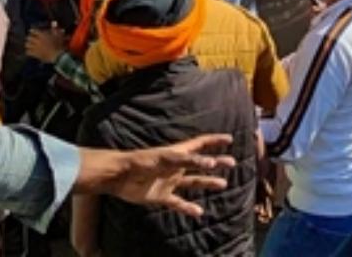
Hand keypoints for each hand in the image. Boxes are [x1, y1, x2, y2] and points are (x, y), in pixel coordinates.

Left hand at [25, 26, 65, 63]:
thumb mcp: (58, 35)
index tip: (30, 31)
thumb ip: (54, 28)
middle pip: (29, 38)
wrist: (57, 55)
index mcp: (42, 35)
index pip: (34, 31)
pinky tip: (29, 52)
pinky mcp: (35, 53)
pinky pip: (28, 52)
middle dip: (29, 38)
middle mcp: (37, 40)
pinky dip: (28, 51)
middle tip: (29, 38)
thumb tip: (54, 22)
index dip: (32, 31)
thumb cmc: (58, 44)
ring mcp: (35, 47)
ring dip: (27, 44)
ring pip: (27, 45)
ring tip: (28, 45)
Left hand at [76, 134, 236, 217]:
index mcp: (178, 153)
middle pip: (200, 164)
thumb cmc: (142, 162)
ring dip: (207, 183)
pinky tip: (199, 213)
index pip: (200, 144)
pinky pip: (178, 203)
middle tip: (232, 163)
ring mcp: (169, 182)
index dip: (214, 141)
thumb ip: (189, 160)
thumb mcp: (167, 158)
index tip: (229, 139)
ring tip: (222, 184)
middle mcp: (176, 167)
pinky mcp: (161, 196)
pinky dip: (188, 208)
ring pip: (193, 182)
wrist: (119, 177)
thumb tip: (212, 163)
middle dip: (216, 162)